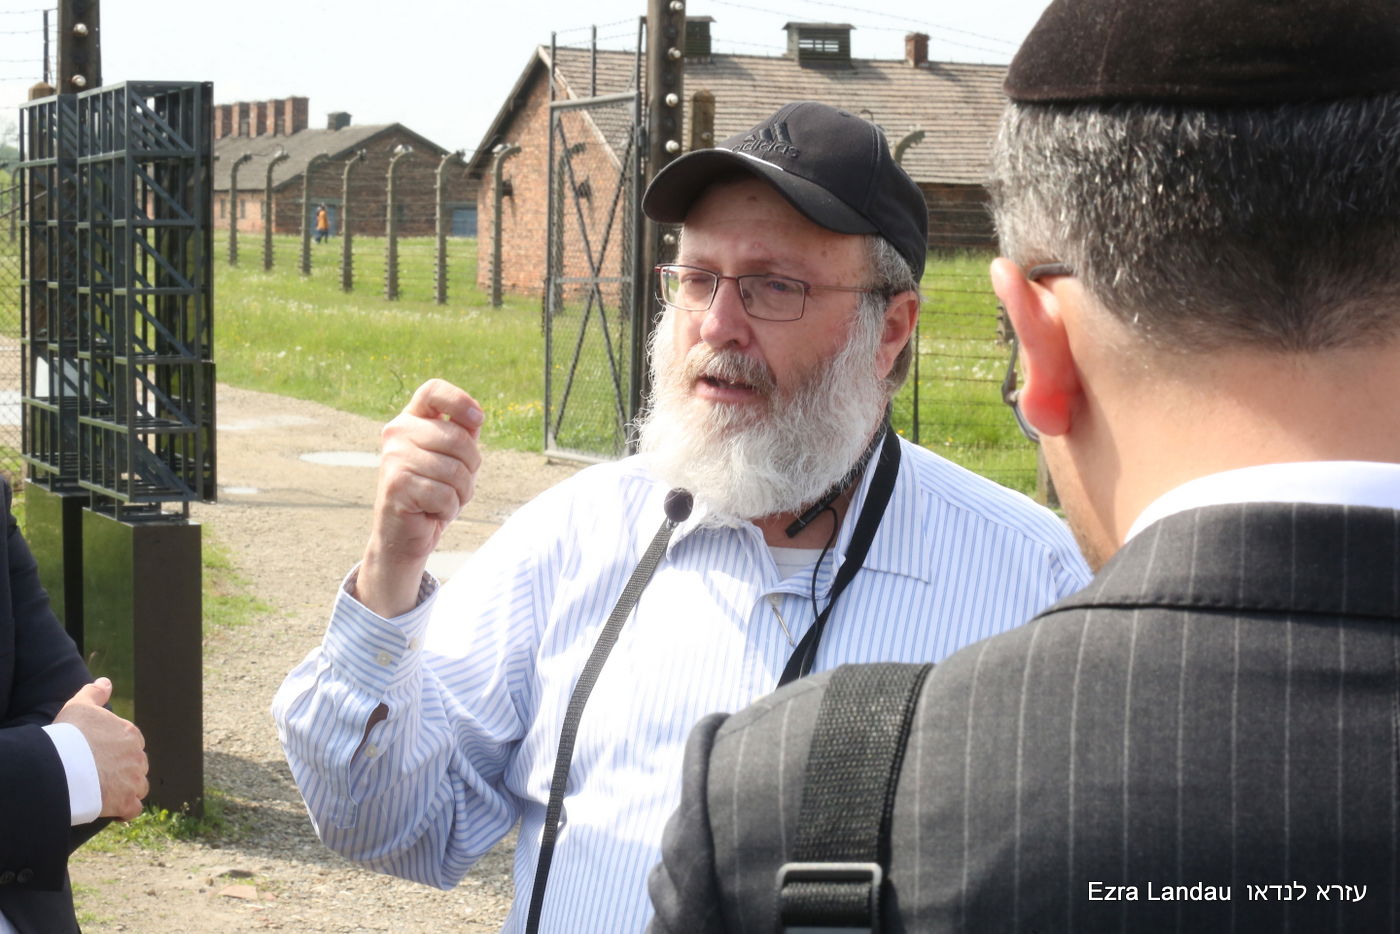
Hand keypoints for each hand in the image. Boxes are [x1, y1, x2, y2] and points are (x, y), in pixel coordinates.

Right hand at [53, 678, 147, 820]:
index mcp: (130, 734)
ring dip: (128, 790)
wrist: (62, 765)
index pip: (132, 743)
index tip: (102, 756)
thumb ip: (94, 693)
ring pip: (139, 786)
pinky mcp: (126, 801)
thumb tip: (106, 682)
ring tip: (109, 792)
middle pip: (137, 765)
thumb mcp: (80, 706)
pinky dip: (126, 811)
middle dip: (125, 770)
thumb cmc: (70, 734)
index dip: (118, 751)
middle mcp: (137, 756)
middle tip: (102, 775)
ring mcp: (134, 780)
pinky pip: (133, 809)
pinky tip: (115, 811)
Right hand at [357, 379, 483, 617]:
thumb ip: (463, 434)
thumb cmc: (434, 491)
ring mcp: (394, 457)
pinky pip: (445, 494)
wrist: (405, 534)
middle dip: (471, 468)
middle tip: (455, 484)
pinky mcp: (396, 484)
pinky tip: (431, 512)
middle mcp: (397, 432)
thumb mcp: (453, 459)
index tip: (477, 419)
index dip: (460, 400)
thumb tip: (475, 416)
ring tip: (442, 499)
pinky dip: (448, 509)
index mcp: (411, 420)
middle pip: (458, 438)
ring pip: (455, 470)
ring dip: (460, 493)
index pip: (433, 391)